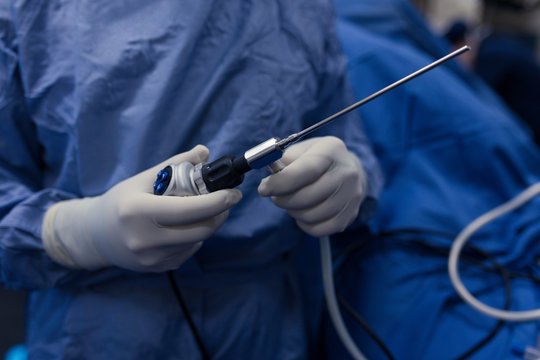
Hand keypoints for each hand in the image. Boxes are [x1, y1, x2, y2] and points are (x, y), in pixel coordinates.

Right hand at [42, 145, 241, 271]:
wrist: (95, 235)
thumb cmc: (120, 201)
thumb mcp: (143, 178)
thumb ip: (175, 165)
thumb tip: (204, 153)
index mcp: (139, 211)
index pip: (190, 209)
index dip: (218, 201)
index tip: (233, 193)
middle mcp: (144, 239)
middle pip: (201, 229)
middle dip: (220, 213)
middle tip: (226, 200)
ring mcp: (151, 258)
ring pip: (197, 241)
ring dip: (208, 224)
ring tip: (204, 210)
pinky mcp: (157, 268)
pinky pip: (188, 251)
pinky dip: (195, 237)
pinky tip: (184, 226)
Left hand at [258, 137, 366, 236]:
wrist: (348, 170)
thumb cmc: (317, 159)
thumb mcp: (302, 150)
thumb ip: (284, 161)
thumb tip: (271, 180)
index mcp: (332, 150)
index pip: (306, 170)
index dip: (281, 182)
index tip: (263, 189)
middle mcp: (347, 172)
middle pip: (307, 196)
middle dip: (283, 199)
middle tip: (276, 196)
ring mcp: (352, 195)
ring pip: (312, 215)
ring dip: (293, 212)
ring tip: (291, 202)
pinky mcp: (351, 214)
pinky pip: (320, 229)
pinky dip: (305, 224)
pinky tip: (303, 214)